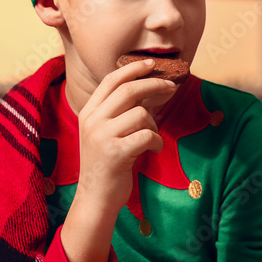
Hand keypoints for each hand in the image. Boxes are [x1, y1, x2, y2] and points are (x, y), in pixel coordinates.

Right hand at [75, 58, 176, 214]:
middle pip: (129, 90)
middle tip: (172, 87)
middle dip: (155, 85)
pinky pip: (147, 136)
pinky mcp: (115, 153)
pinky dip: (157, 142)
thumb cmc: (107, 165)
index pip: (111, 80)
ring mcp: (102, 136)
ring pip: (141, 114)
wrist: (96, 198)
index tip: (152, 63)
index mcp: (88, 112)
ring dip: (154, 125)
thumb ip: (119, 113)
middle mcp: (92, 120)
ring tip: (152, 138)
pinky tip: (154, 150)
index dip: (134, 69)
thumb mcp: (105, 133)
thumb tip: (148, 90)